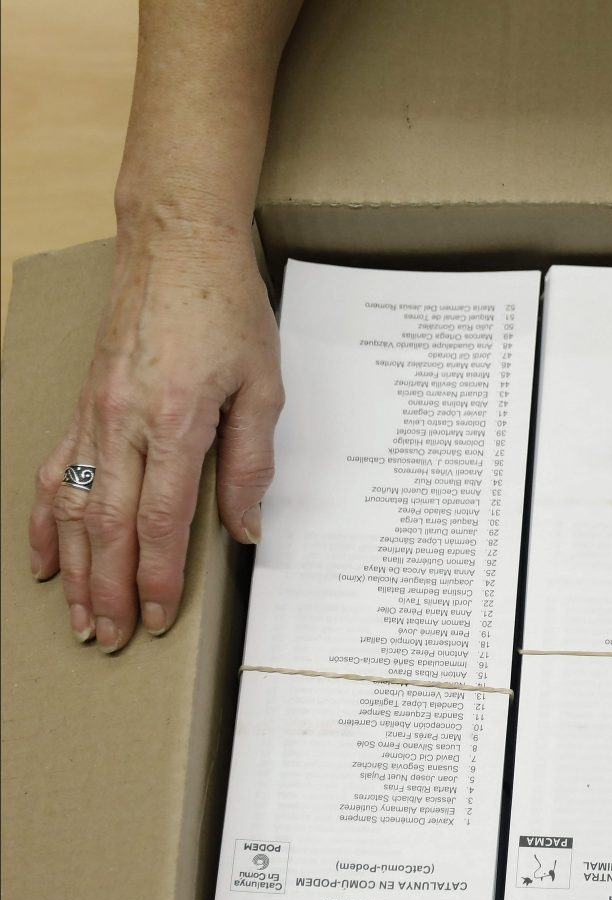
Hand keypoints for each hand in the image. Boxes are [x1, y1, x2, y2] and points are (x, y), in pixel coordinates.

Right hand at [29, 227, 282, 651]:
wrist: (178, 246)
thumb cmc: (228, 310)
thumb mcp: (264, 386)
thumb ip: (250, 462)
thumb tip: (243, 529)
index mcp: (174, 421)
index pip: (161, 520)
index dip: (160, 576)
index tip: (161, 617)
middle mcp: (122, 422)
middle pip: (109, 526)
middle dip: (111, 590)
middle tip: (114, 640)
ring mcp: (93, 414)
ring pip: (73, 508)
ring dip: (75, 570)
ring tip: (79, 617)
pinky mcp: (82, 404)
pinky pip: (55, 471)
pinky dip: (46, 520)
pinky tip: (45, 558)